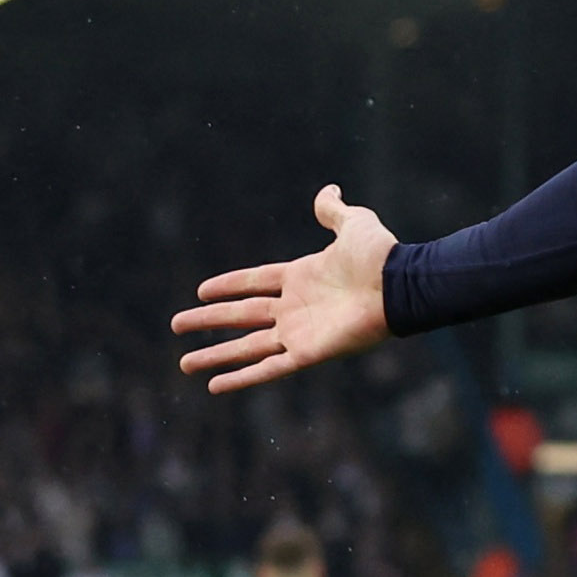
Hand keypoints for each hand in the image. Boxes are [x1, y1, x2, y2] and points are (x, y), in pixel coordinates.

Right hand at [175, 187, 399, 392]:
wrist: (399, 286)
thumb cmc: (379, 256)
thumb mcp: (352, 224)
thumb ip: (333, 211)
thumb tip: (329, 191)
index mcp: (301, 277)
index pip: (254, 282)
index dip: (227, 286)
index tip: (199, 291)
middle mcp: (295, 307)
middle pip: (241, 315)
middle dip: (208, 322)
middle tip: (176, 325)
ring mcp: (299, 333)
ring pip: (246, 346)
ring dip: (215, 356)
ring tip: (185, 364)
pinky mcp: (306, 354)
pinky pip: (267, 368)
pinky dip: (242, 378)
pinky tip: (216, 386)